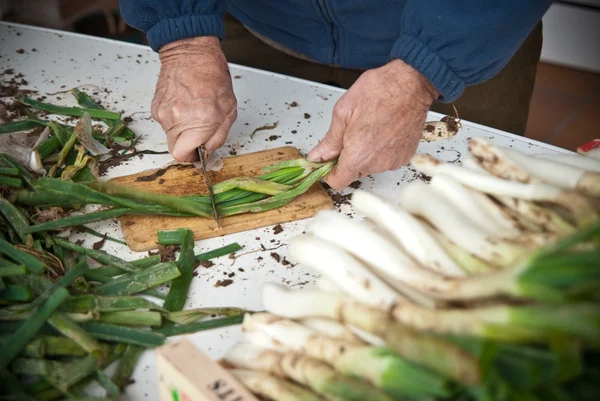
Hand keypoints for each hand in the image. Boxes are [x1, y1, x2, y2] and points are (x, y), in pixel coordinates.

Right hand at [152, 36, 236, 161]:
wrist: (190, 53)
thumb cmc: (212, 76)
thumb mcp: (229, 110)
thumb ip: (219, 135)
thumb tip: (208, 150)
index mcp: (200, 123)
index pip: (183, 155)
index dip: (192, 156)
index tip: (199, 152)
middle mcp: (177, 120)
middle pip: (175, 149)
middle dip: (187, 146)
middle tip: (198, 134)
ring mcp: (164, 114)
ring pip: (170, 136)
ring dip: (181, 131)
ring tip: (192, 112)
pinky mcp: (155, 107)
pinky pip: (164, 123)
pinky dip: (174, 119)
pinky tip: (183, 104)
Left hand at [307, 59, 438, 189]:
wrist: (411, 83)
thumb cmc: (379, 91)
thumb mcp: (343, 112)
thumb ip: (329, 141)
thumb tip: (317, 156)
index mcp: (357, 156)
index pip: (338, 182)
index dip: (330, 172)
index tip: (329, 159)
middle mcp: (376, 164)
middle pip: (354, 172)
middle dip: (348, 157)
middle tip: (350, 132)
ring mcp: (393, 161)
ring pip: (371, 165)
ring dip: (366, 152)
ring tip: (370, 126)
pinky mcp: (405, 155)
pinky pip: (386, 159)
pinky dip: (382, 149)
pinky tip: (383, 129)